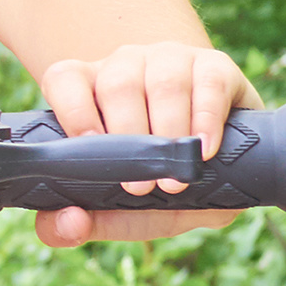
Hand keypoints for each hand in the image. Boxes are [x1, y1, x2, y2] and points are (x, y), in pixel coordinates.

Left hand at [32, 41, 258, 247]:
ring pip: (162, 83)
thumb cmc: (157, 176)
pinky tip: (205, 149)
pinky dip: (206, 118)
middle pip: (118, 86)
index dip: (72, 110)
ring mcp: (171, 60)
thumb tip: (71, 225)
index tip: (86, 147)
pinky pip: (208, 82)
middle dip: (129, 139)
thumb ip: (89, 220)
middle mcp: (126, 66)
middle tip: (138, 187)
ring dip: (168, 133)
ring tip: (174, 179)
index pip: (65, 79)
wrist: (220, 153)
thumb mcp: (122, 203)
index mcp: (89, 88)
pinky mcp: (216, 66)